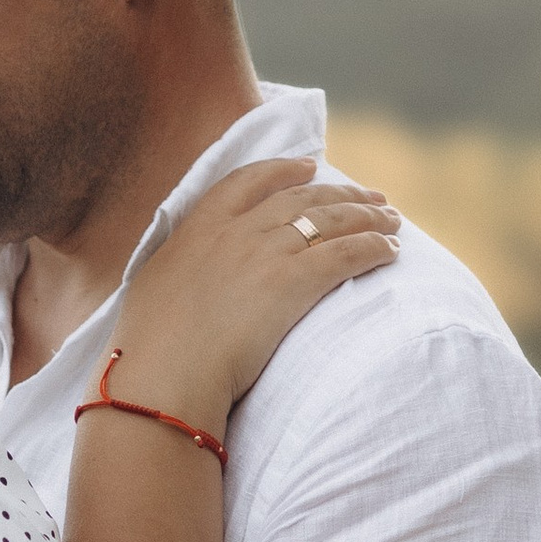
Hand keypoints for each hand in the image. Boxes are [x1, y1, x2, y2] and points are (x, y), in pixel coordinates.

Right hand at [114, 159, 398, 424]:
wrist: (164, 375)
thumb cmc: (149, 349)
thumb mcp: (152, 290)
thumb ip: (178, 271)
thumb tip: (185, 279)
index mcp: (198, 228)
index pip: (248, 181)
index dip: (284, 170)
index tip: (310, 166)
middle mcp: (236, 230)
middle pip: (301, 198)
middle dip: (342, 194)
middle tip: (371, 197)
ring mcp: (265, 252)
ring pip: (330, 220)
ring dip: (367, 218)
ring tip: (391, 221)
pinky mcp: (293, 282)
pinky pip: (345, 254)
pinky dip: (372, 248)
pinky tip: (390, 251)